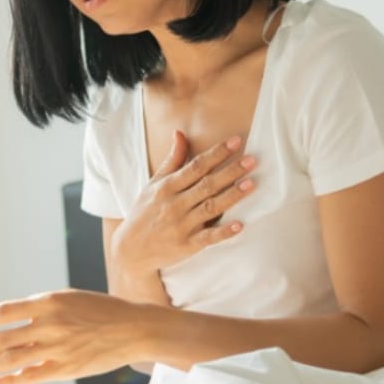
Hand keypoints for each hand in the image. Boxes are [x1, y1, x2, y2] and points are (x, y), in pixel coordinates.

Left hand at [0, 289, 153, 383]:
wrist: (134, 329)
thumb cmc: (101, 312)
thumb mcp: (69, 299)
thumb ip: (42, 309)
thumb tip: (13, 322)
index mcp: (49, 301)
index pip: (6, 311)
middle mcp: (50, 323)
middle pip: (4, 338)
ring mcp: (57, 347)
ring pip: (12, 359)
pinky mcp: (65, 368)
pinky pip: (30, 377)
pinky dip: (8, 382)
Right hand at [111, 131, 256, 276]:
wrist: (131, 249)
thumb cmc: (144, 212)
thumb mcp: (154, 184)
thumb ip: (172, 160)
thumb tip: (181, 133)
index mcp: (167, 187)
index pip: (196, 166)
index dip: (216, 153)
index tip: (235, 141)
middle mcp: (175, 204)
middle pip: (207, 185)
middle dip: (230, 172)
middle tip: (252, 160)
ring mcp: (181, 226)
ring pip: (211, 208)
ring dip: (232, 196)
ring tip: (251, 184)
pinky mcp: (187, 245)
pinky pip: (208, 238)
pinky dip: (223, 232)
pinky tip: (239, 225)